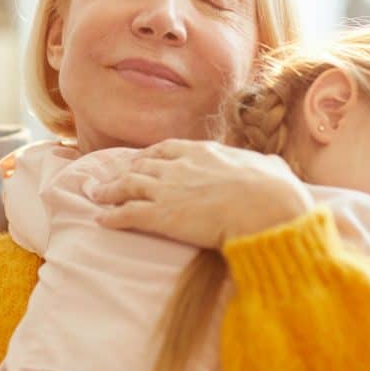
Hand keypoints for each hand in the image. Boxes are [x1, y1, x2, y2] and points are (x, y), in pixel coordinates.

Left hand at [90, 138, 313, 248]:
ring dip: (108, 191)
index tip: (140, 162)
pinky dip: (111, 217)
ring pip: (127, 186)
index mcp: (203, 151)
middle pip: (141, 166)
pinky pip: (127, 214)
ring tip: (94, 195)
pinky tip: (100, 221)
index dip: (148, 157)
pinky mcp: (162, 215)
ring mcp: (168, 189)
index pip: (165, 150)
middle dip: (123, 172)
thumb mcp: (270, 167)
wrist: (267, 207)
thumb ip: (264, 164)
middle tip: (110, 178)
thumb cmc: (275, 190)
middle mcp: (179, 166)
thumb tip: (273, 165)